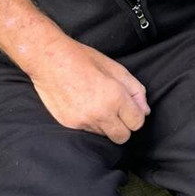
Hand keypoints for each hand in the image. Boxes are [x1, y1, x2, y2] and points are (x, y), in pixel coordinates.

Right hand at [0, 0, 149, 143]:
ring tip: (97, 105)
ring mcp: (83, 121)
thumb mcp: (115, 67)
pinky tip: (84, 106)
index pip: (137, 123)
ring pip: (105, 135)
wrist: (49, 60)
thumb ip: (135, 89)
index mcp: (114, 97)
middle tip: (117, 111)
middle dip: (124, 126)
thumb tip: (145, 110)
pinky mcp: (70, 125)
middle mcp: (100, 114)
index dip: (136, 115)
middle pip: (123, 137)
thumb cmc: (82, 58)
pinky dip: (91, 123)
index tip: (130, 108)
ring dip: (106, 125)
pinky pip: (88, 131)